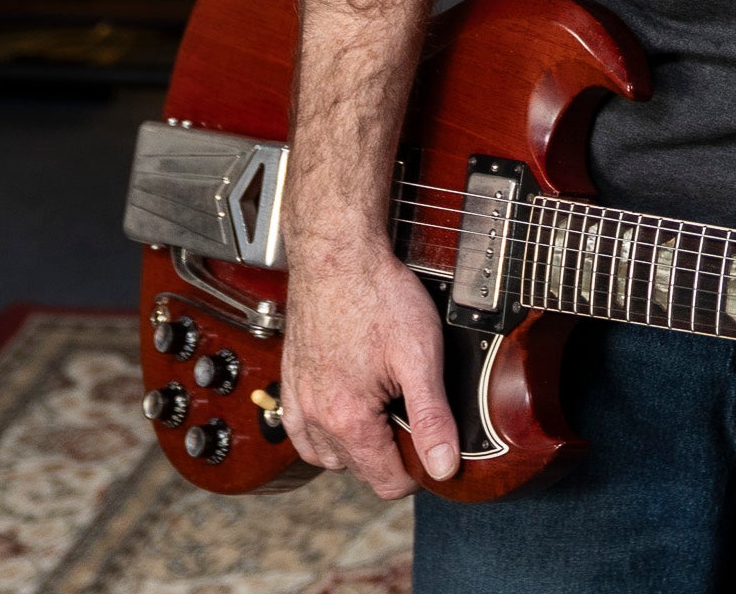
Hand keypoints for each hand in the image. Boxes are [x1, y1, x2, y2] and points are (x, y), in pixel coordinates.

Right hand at [280, 240, 458, 498]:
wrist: (338, 255)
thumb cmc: (378, 295)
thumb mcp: (420, 355)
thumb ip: (432, 416)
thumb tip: (445, 466)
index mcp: (347, 419)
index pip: (384, 481)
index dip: (417, 472)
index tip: (435, 452)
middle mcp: (314, 418)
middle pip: (358, 469)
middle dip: (390, 455)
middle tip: (417, 420)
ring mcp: (298, 400)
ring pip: (328, 455)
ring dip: (356, 447)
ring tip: (386, 414)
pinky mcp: (291, 381)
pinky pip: (301, 432)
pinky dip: (323, 433)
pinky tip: (345, 413)